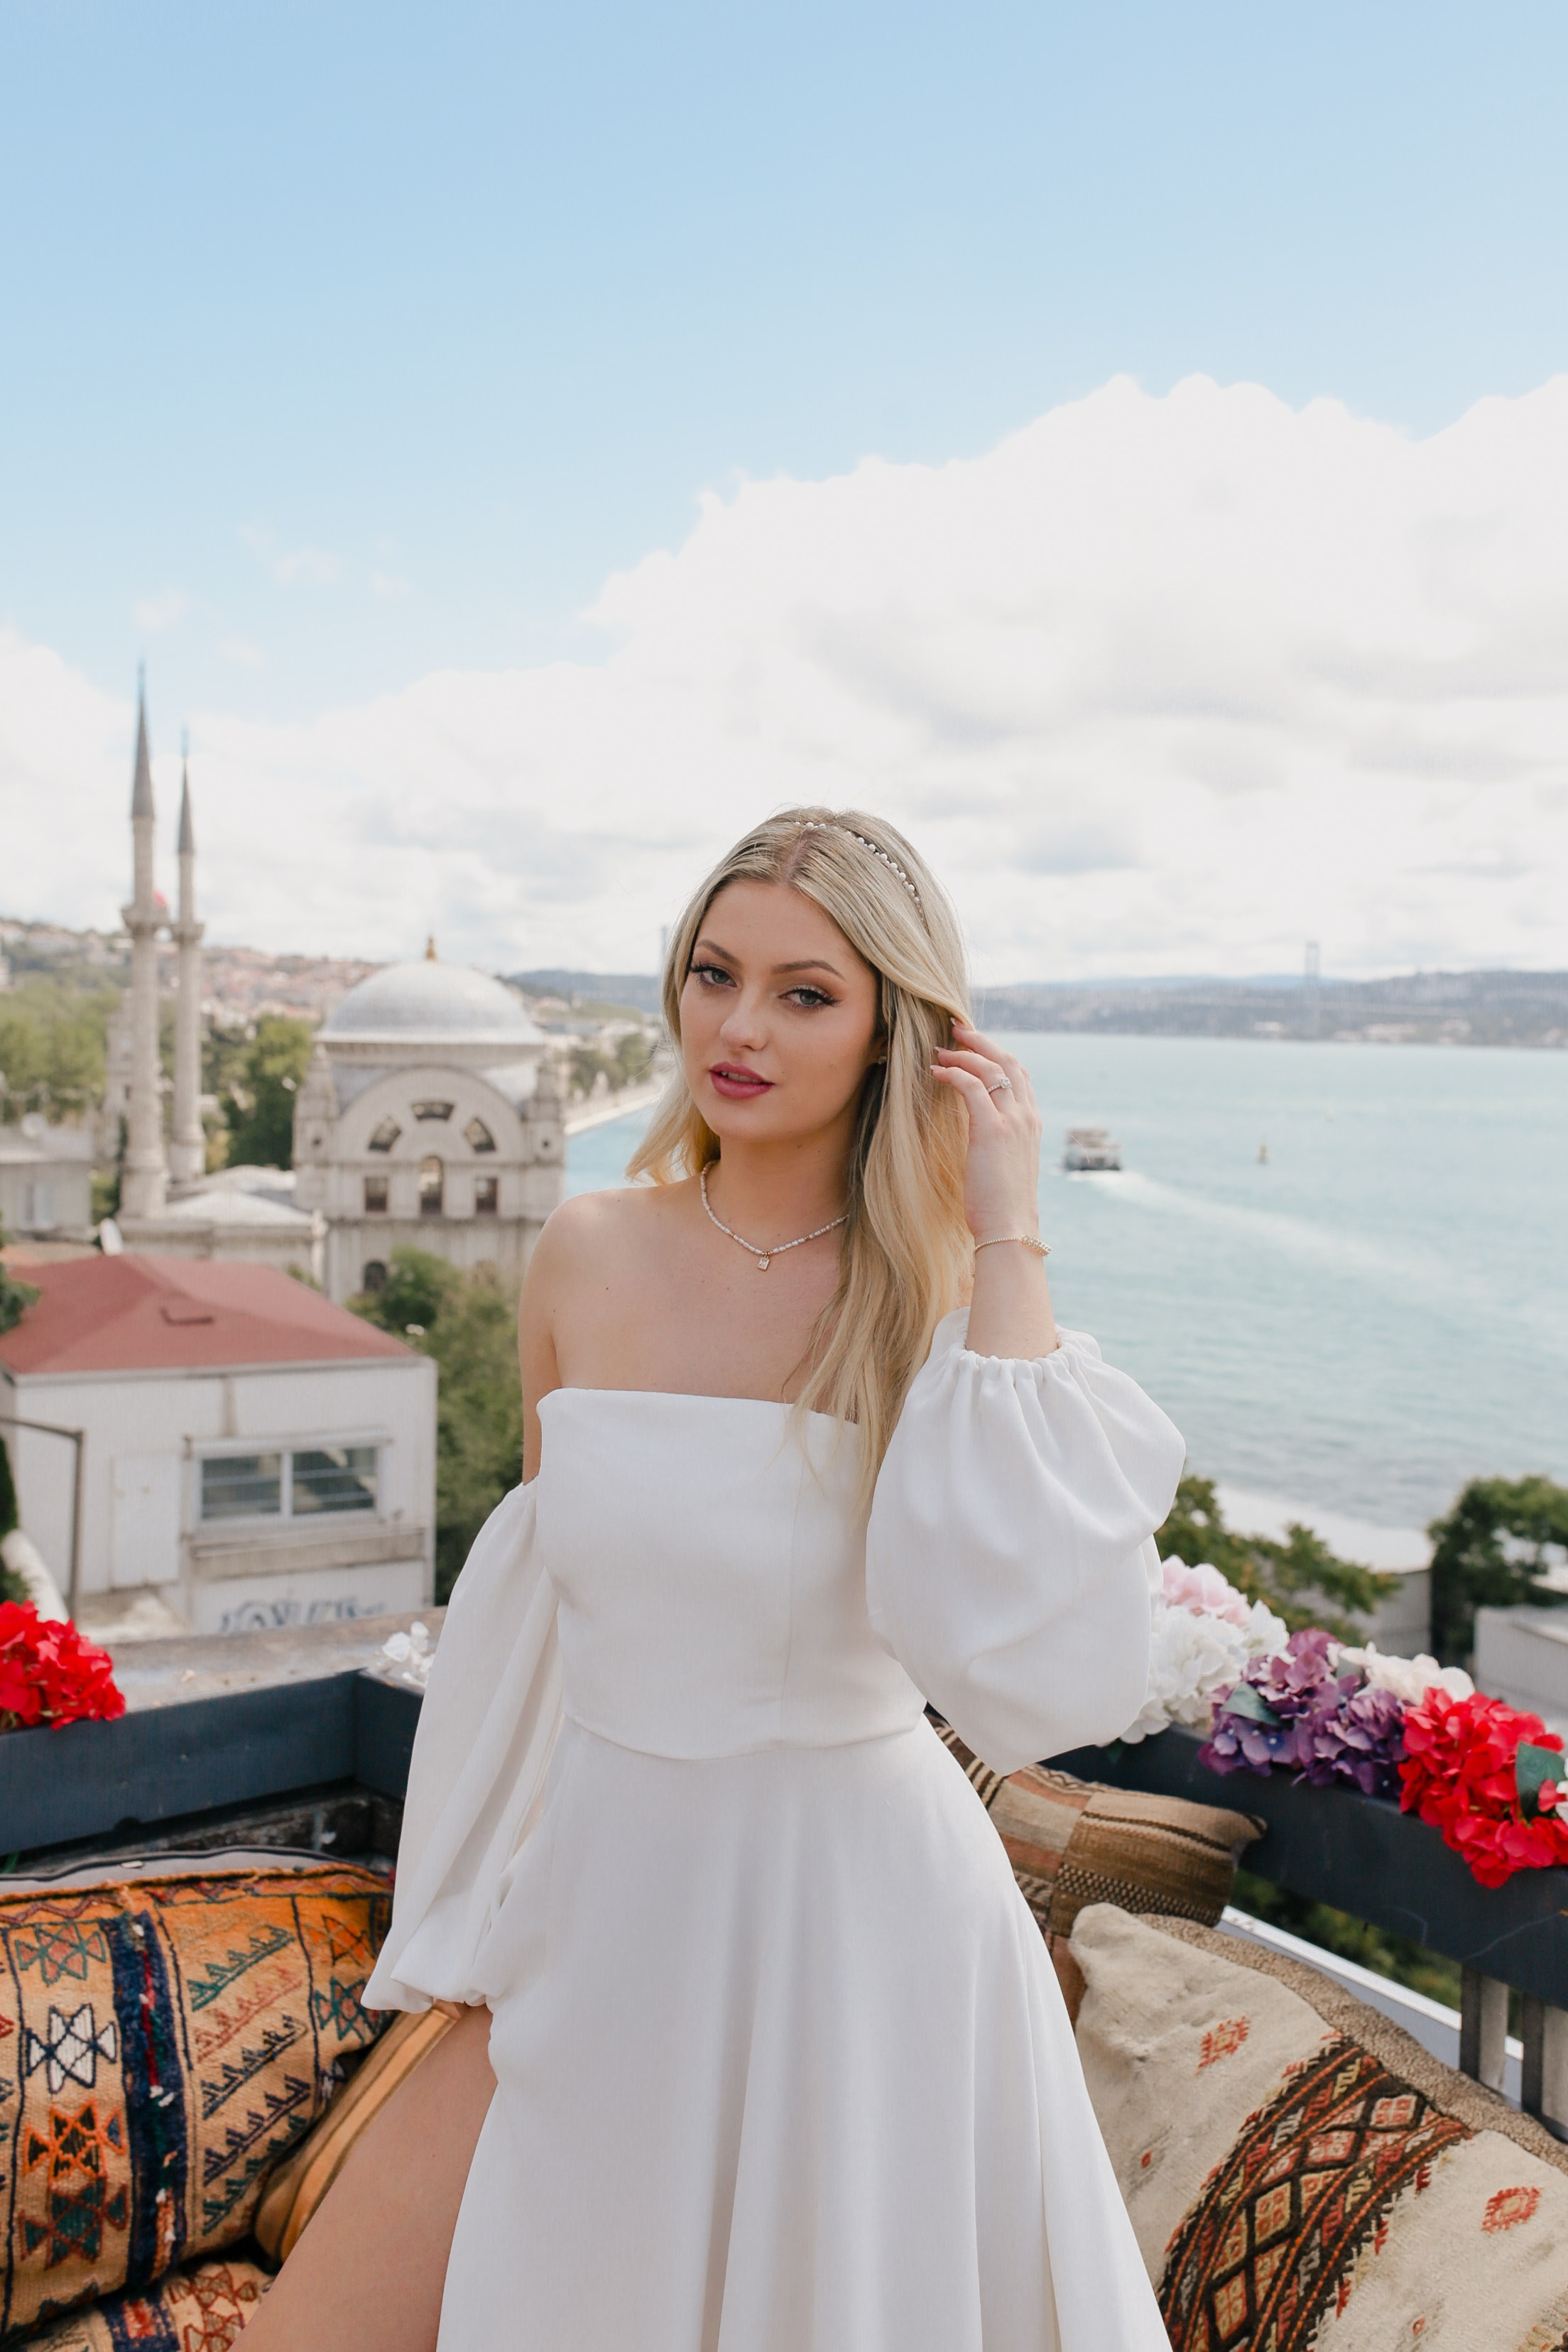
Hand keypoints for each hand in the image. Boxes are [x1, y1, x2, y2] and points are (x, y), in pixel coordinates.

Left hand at [929, 1022, 1042, 1244]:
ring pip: (991, 1068)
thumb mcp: (1004, 1167)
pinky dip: (953, 1074)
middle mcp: (1026, 1116)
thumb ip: (998, 1144)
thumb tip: (978, 1138)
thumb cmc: (1002, 1206)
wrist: (1010, 1228)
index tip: (974, 1046)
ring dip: (963, 1055)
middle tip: (957, 1029)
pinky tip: (936, 1073)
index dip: (997, 1055)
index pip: (1019, 1075)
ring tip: (940, 1050)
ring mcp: (1012, 1121)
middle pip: (1008, 1061)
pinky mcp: (991, 1130)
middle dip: (982, 1041)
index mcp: (1031, 1124)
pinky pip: (972, 1087)